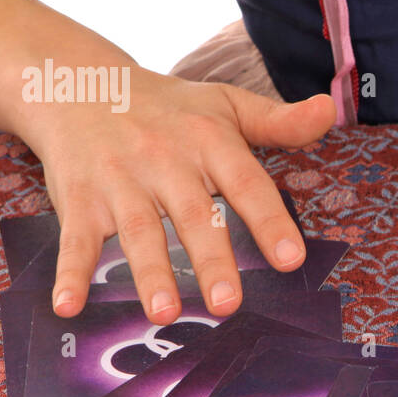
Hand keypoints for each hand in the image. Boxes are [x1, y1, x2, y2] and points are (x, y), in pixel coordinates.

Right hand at [15, 68, 335, 323]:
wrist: (78, 83)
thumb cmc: (168, 108)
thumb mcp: (225, 104)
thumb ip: (278, 121)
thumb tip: (328, 111)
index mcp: (208, 141)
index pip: (246, 183)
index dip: (269, 221)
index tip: (291, 260)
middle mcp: (165, 161)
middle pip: (191, 215)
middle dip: (210, 260)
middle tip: (228, 305)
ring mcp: (120, 181)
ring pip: (138, 231)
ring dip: (149, 273)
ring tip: (164, 314)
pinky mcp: (80, 200)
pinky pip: (75, 239)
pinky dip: (69, 272)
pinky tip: (69, 305)